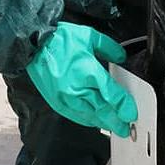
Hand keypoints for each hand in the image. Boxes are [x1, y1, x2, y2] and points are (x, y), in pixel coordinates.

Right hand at [26, 22, 137, 136]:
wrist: (33, 45)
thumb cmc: (60, 39)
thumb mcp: (89, 36)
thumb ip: (109, 47)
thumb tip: (120, 57)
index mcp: (89, 71)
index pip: (112, 95)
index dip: (124, 107)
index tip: (131, 114)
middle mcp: (78, 88)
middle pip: (103, 110)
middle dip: (117, 122)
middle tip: (126, 129)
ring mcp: (67, 98)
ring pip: (90, 116)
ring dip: (104, 123)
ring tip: (114, 128)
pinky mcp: (57, 102)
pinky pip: (76, 116)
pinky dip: (87, 121)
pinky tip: (94, 122)